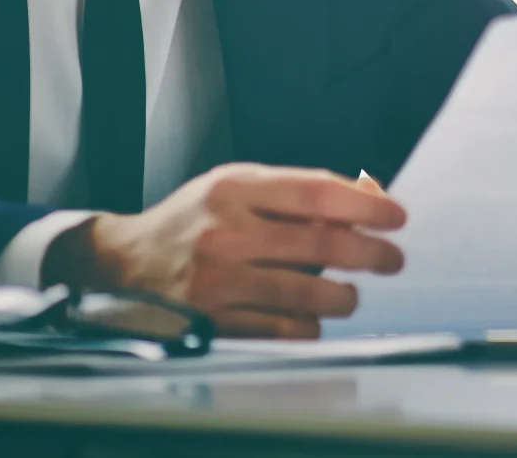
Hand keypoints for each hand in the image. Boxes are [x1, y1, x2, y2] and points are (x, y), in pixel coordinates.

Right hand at [52, 163, 405, 338]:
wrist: (120, 264)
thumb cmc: (193, 220)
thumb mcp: (238, 186)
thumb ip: (299, 189)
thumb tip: (371, 194)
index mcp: (234, 189)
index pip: (316, 193)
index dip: (365, 206)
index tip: (396, 217)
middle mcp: (225, 233)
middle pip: (319, 243)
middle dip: (370, 254)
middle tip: (392, 259)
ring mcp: (215, 281)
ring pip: (305, 292)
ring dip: (342, 296)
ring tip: (350, 295)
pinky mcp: (209, 321)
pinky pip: (278, 329)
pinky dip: (305, 326)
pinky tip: (311, 318)